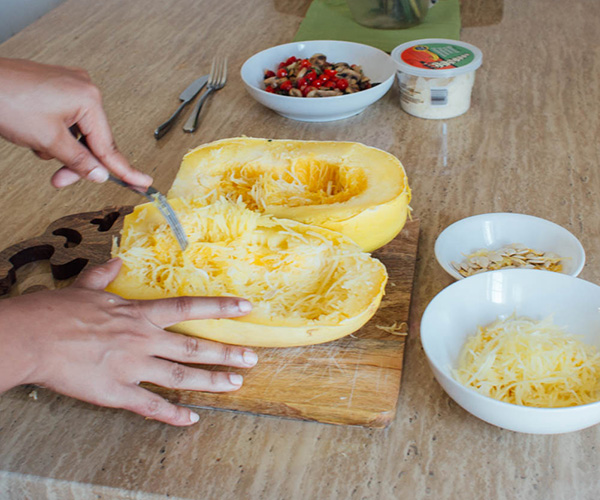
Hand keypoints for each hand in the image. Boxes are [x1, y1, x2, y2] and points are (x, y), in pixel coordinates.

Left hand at [0, 57, 152, 188]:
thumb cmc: (6, 100)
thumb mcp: (48, 141)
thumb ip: (79, 161)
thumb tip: (100, 174)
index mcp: (88, 99)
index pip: (109, 146)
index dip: (124, 170)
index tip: (142, 182)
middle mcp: (84, 88)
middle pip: (93, 140)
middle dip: (76, 161)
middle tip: (60, 180)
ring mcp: (69, 86)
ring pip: (77, 133)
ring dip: (61, 148)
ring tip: (37, 146)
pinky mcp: (55, 88)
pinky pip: (65, 120)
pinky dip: (53, 134)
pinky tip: (35, 135)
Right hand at [0, 258, 256, 425]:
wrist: (31, 338)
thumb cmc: (57, 311)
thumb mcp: (86, 287)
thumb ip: (106, 276)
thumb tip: (117, 263)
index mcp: (138, 314)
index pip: (188, 307)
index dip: (220, 308)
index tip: (246, 308)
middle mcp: (143, 340)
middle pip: (194, 346)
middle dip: (226, 353)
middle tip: (251, 359)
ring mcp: (132, 367)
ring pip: (181, 376)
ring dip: (210, 381)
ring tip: (235, 385)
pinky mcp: (117, 393)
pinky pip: (151, 406)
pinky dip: (172, 414)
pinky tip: (191, 419)